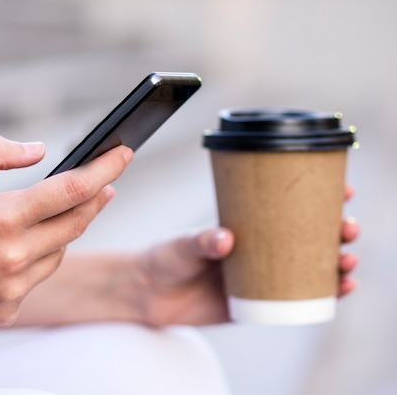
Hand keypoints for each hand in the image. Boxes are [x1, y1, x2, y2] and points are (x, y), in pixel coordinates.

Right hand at [0, 135, 132, 333]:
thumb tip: (38, 149)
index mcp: (0, 218)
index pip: (73, 190)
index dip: (105, 169)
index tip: (124, 154)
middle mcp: (13, 258)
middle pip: (78, 222)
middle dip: (95, 197)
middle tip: (102, 181)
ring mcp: (12, 289)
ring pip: (61, 251)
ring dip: (66, 228)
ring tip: (57, 210)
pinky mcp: (6, 310)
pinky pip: (38, 276)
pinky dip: (39, 256)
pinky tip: (24, 245)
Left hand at [134, 186, 358, 326]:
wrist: (148, 295)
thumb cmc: (164, 259)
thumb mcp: (182, 244)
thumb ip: (201, 240)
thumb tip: (226, 240)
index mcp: (244, 227)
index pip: (286, 208)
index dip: (318, 198)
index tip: (342, 190)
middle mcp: (258, 250)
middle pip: (308, 237)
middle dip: (335, 231)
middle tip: (346, 229)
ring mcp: (260, 277)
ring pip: (309, 268)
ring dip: (336, 264)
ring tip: (346, 261)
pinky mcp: (257, 304)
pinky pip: (296, 300)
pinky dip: (322, 296)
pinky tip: (340, 290)